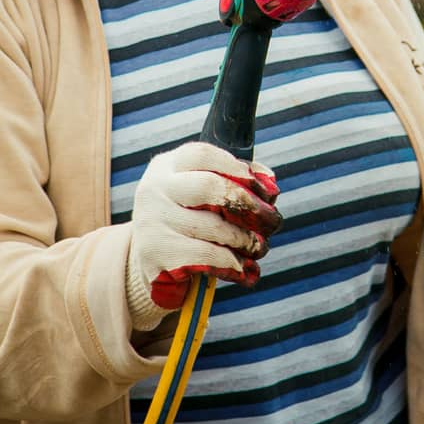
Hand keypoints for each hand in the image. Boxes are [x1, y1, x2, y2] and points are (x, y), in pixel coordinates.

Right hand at [125, 141, 281, 328]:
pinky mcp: (155, 253)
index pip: (202, 155)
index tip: (264, 189)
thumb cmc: (188, 221)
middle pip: (209, 187)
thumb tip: (269, 183)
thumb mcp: (203, 195)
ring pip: (213, 226)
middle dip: (249, 205)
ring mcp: (152, 220)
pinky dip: (233, 263)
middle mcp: (155, 188)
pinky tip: (245, 268)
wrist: (151, 264)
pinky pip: (206, 255)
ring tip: (260, 247)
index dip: (237, 169)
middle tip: (272, 221)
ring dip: (246, 239)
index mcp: (167, 166)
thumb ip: (235, 182)